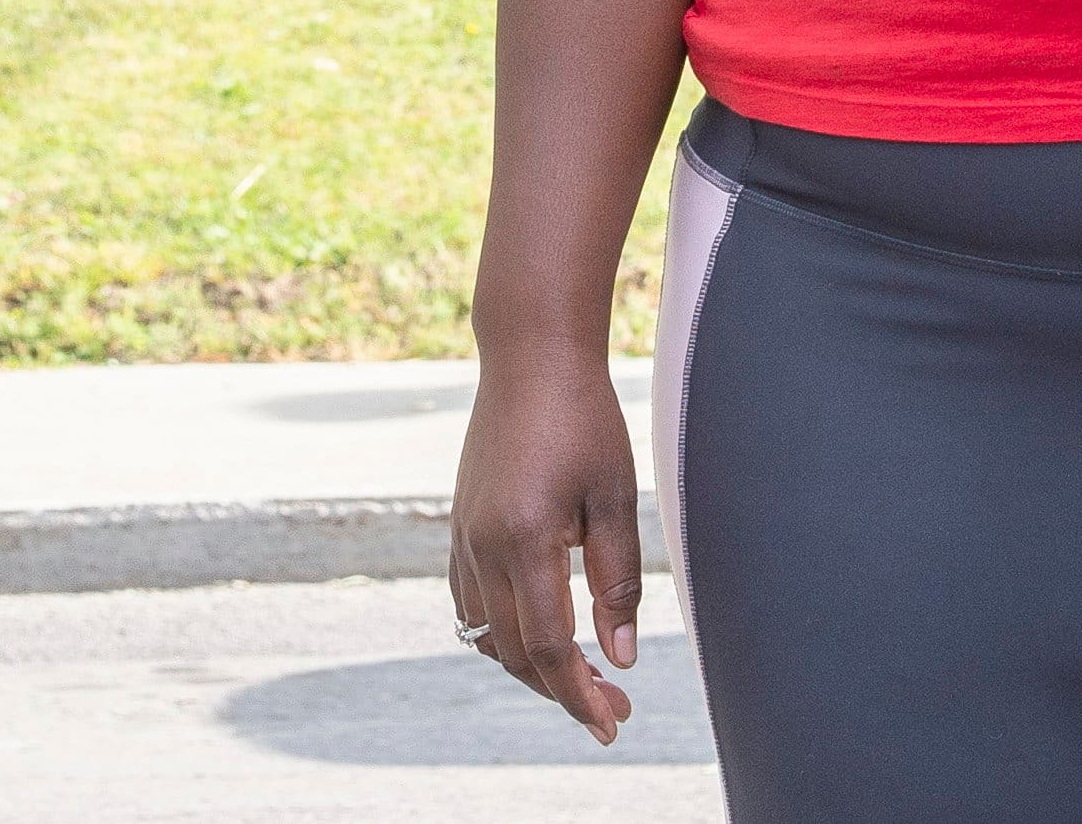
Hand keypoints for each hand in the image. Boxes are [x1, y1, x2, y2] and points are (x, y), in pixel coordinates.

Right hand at [447, 347, 640, 744]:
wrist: (529, 358)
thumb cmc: (583, 420)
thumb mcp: (616, 499)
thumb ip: (618, 582)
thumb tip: (621, 655)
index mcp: (524, 539)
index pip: (549, 646)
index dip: (580, 694)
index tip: (611, 723)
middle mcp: (482, 545)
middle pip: (514, 651)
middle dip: (562, 690)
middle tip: (612, 707)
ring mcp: (463, 535)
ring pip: (485, 633)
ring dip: (529, 667)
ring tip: (581, 677)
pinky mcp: (459, 525)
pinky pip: (469, 602)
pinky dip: (500, 632)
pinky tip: (538, 632)